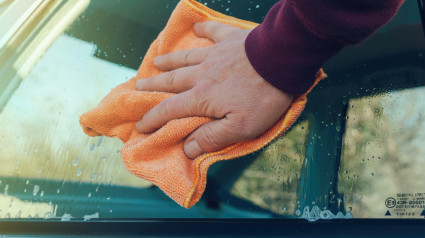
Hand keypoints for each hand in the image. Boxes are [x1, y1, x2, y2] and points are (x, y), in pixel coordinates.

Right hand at [136, 21, 292, 158]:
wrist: (282, 61)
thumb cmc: (263, 97)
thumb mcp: (240, 128)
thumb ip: (212, 137)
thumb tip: (187, 148)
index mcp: (202, 98)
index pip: (170, 110)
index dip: (153, 119)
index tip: (140, 125)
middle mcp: (202, 74)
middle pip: (172, 80)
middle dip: (154, 85)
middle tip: (139, 85)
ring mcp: (215, 54)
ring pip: (185, 58)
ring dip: (169, 61)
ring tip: (157, 62)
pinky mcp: (231, 40)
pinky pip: (213, 33)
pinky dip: (203, 30)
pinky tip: (195, 28)